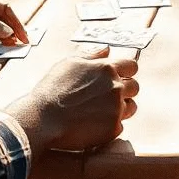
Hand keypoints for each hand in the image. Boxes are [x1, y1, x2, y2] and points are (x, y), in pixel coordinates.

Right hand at [14, 58, 139, 152]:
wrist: (43, 119)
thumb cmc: (52, 90)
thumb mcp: (69, 64)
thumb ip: (91, 56)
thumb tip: (107, 50)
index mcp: (106, 69)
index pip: (131, 65)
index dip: (126, 71)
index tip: (119, 77)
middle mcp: (116, 87)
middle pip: (135, 87)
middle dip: (125, 90)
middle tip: (106, 97)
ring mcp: (116, 109)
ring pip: (131, 107)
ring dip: (121, 108)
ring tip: (100, 112)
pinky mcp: (113, 128)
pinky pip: (120, 126)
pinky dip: (109, 125)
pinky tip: (93, 125)